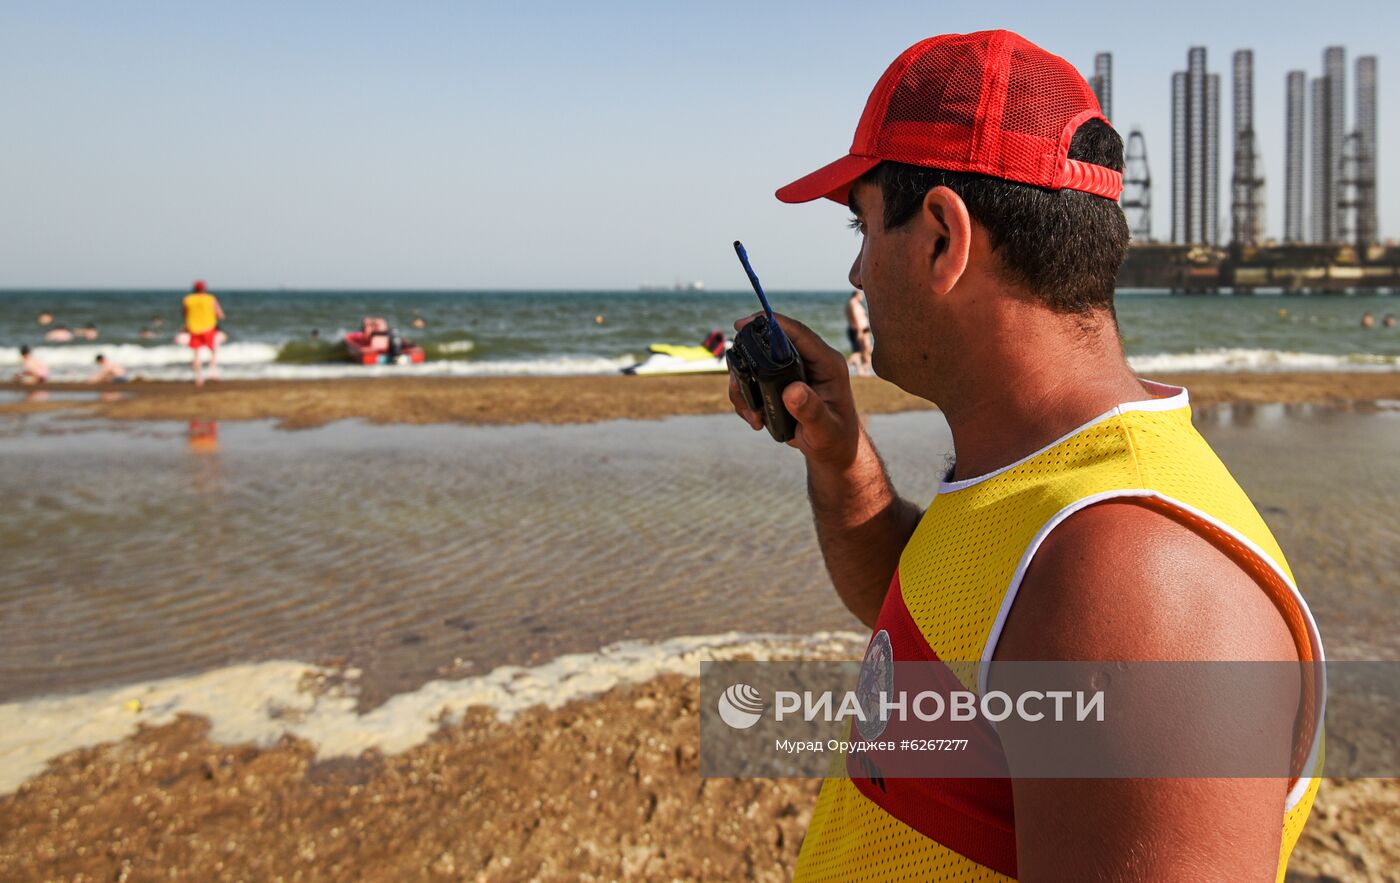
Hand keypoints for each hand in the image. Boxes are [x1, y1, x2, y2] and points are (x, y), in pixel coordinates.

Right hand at [727, 312, 861, 467]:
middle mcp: (810, 361)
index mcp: (827, 363)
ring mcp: (794, 371)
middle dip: (748, 363)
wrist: (832, 450)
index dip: (770, 322)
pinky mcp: (783, 382)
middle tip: (738, 388)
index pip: (798, 333)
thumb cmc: (835, 439)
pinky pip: (755, 380)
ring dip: (745, 387)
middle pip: (770, 344)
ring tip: (753, 415)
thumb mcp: (824, 429)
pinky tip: (755, 418)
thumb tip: (792, 391)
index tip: (742, 323)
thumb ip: (811, 411)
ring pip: (757, 363)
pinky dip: (747, 398)